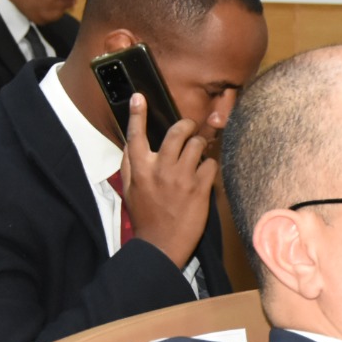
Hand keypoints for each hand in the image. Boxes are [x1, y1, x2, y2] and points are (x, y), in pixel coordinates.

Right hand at [121, 92, 216, 267]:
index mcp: (140, 168)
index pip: (136, 135)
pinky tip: (206, 174)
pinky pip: (211, 164)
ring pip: (198, 145)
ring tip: (200, 153)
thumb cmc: (146, 216)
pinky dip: (210, 166)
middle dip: (187, 125)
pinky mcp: (200, 188)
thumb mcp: (130, 189)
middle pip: (177, 132)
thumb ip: (131, 164)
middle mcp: (160, 168)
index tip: (139, 97)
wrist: (161, 244)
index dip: (137, 114)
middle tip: (190, 128)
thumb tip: (133, 143)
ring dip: (201, 146)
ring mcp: (182, 177)